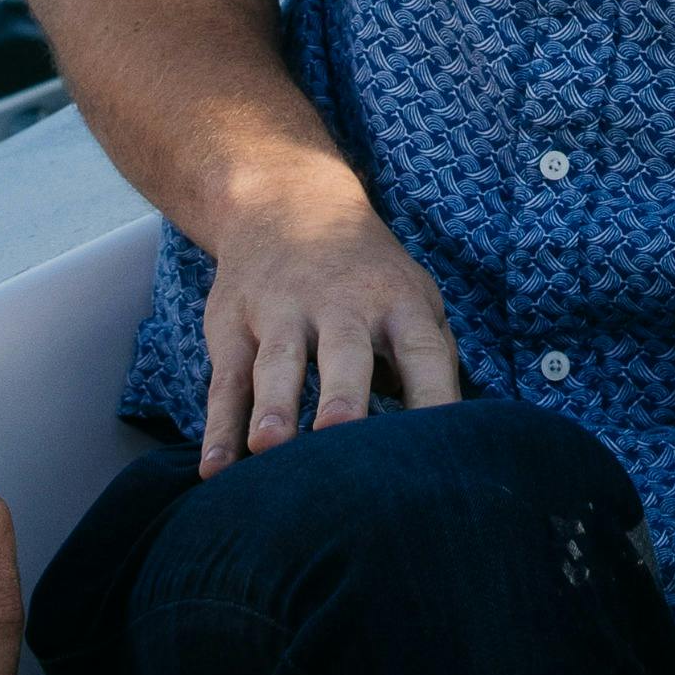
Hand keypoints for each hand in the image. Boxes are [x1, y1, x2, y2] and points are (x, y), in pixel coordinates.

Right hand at [197, 172, 463, 471]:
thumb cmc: (368, 278)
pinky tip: (216, 471)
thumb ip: (433, 363)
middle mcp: (342, 307)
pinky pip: (226, 382)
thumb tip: (458, 439)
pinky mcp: (234, 328)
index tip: (443, 450)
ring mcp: (283, 314)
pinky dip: (218, 428)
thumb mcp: (413, 299)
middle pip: (344, 353)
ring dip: (274, 406)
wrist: (287, 203)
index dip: (435, 397)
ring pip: (277, 364)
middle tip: (339, 433)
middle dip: (343, 394)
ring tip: (269, 448)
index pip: (424, 352)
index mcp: (398, 305)